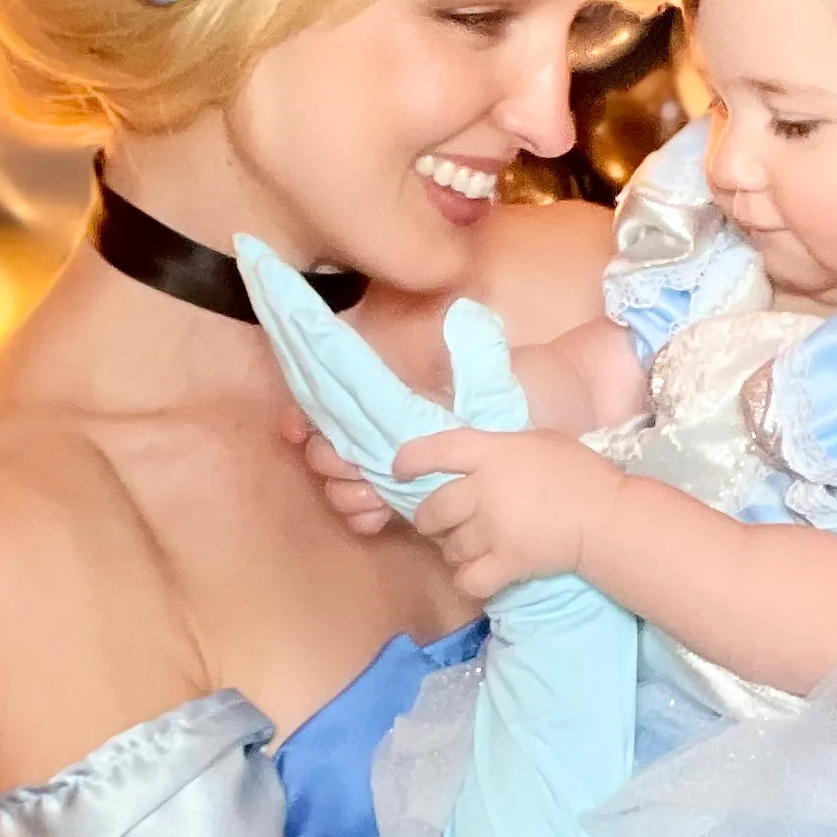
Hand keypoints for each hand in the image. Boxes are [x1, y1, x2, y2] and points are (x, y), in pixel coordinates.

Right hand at [234, 237, 526, 526]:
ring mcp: (388, 471)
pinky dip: (364, 518)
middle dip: (329, 461)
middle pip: (324, 453)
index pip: (326, 405)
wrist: (534, 433)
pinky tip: (381, 516)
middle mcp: (377, 434)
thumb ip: (467, 345)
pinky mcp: (405, 501)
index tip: (301, 428)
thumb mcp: (486, 366)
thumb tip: (461, 318)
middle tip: (355, 464)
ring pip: (340, 488)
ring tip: (374, 494)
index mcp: (382, 399)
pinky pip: (365, 517)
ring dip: (348, 492)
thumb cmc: (507, 396)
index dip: (305, 417)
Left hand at [393, 427, 622, 601]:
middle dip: (430, 518)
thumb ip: (501, 448)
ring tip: (470, 547)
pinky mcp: (506, 563)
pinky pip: (467, 579)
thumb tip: (473, 457)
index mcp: (493, 453)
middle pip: (432, 508)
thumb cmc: (579, 473)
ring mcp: (493, 529)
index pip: (435, 450)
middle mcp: (484, 490)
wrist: (605, 518)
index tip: (400, 469)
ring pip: (447, 546)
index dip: (410, 460)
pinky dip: (468, 579)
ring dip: (452, 548)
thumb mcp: (538, 441)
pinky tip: (479, 573)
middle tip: (440, 521)